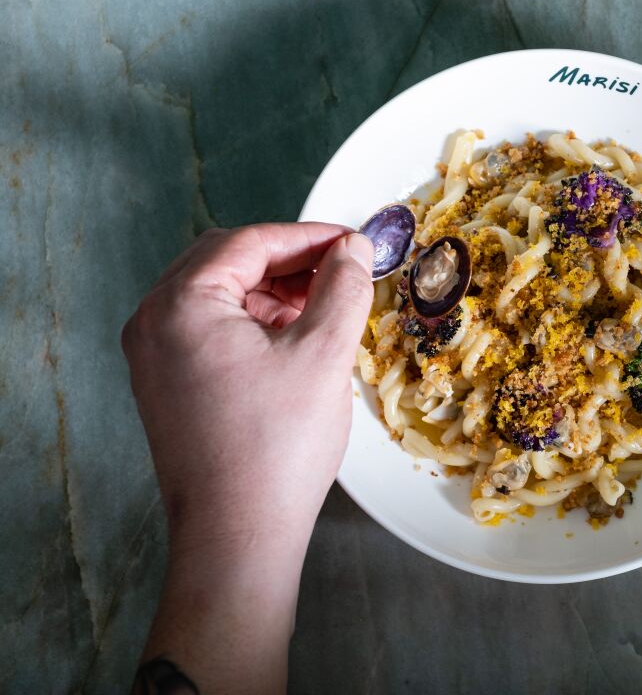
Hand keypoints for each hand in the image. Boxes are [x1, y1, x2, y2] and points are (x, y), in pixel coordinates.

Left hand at [122, 223, 373, 692]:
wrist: (237, 535)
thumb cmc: (276, 446)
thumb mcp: (323, 353)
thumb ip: (343, 287)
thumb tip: (355, 250)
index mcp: (180, 304)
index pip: (250, 241)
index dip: (309, 237)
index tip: (357, 242)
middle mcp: (154, 323)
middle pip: (228, 262)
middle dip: (291, 261)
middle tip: (345, 270)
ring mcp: (154, 358)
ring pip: (221, 297)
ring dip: (275, 293)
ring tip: (328, 308)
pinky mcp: (167, 387)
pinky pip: (213, 332)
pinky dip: (257, 325)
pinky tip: (298, 341)